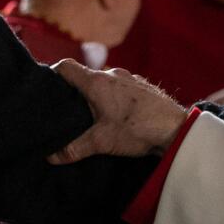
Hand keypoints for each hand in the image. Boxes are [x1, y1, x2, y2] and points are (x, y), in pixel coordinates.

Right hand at [47, 59, 187, 163]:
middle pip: (85, 75)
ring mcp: (130, 79)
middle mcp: (112, 74)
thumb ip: (74, 148)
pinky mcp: (143, 87)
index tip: (47, 87)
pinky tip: (117, 115)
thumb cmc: (137, 130)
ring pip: (105, 82)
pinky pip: (122, 88)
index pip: (66, 67)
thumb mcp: (101, 141)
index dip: (53, 73)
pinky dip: (114, 97)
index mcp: (96, 82)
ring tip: (92, 115)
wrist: (176, 128)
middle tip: (67, 108)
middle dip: (74, 90)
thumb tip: (51, 156)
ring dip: (96, 94)